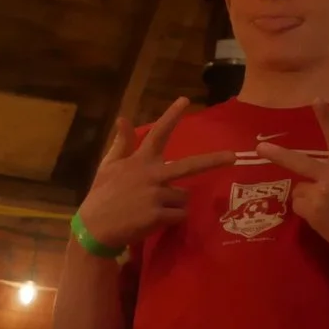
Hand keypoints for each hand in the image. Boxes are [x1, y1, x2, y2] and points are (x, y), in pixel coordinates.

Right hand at [76, 98, 227, 251]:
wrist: (94, 228)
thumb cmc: (102, 195)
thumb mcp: (108, 166)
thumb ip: (121, 143)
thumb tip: (123, 118)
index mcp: (140, 161)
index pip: (158, 133)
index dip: (171, 115)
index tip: (185, 100)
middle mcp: (151, 174)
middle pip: (190, 165)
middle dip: (214, 160)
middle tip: (234, 157)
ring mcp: (156, 195)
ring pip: (183, 197)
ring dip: (175, 203)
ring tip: (152, 208)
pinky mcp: (158, 215)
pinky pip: (179, 215)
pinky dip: (172, 219)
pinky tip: (154, 220)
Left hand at [262, 103, 328, 254]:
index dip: (326, 118)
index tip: (316, 99)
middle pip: (299, 162)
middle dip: (278, 155)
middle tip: (260, 148)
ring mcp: (318, 194)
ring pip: (300, 190)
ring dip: (309, 196)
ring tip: (327, 208)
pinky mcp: (310, 212)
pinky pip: (300, 207)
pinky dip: (308, 211)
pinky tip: (323, 218)